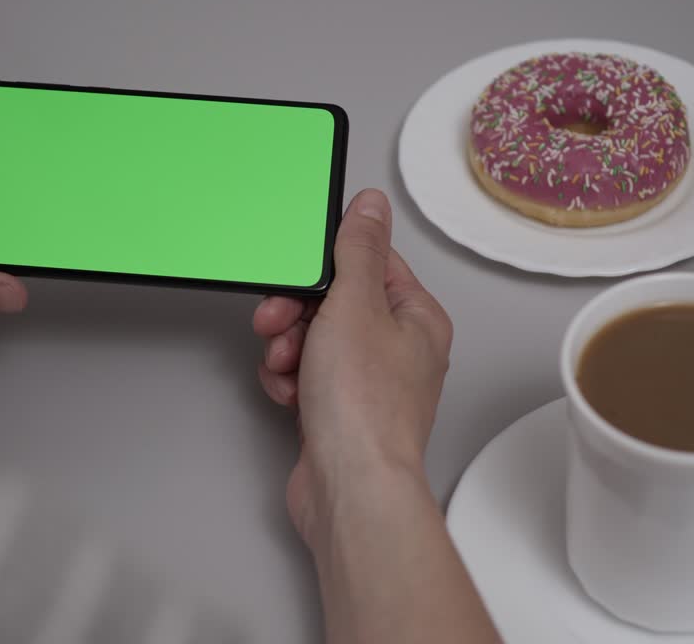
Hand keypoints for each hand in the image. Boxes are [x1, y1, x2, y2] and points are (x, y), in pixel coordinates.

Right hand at [252, 189, 452, 546]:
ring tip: (287, 365)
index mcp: (416, 317)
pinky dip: (288, 381)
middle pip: (334, 302)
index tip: (299, 269)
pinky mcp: (337, 411)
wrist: (351, 487)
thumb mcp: (356, 306)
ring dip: (288, 347)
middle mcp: (398, 349)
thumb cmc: (365, 407)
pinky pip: (304, 375)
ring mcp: (367, 382)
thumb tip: (370, 206)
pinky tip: (289, 393)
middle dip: (296, 312)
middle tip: (277, 321)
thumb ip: (359, 250)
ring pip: (312, 339)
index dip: (327, 265)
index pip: (370, 263)